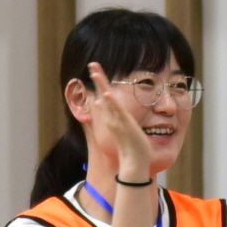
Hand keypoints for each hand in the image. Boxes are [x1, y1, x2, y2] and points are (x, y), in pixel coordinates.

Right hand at [76, 62, 157, 182]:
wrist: (134, 162)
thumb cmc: (132, 149)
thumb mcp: (125, 131)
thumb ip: (118, 121)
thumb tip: (113, 115)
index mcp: (113, 118)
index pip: (105, 97)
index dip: (101, 84)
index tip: (96, 72)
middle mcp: (112, 117)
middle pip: (103, 93)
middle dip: (98, 78)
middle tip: (92, 64)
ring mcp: (117, 120)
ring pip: (107, 99)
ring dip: (101, 85)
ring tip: (95, 71)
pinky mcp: (124, 124)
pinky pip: (116, 111)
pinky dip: (111, 102)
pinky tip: (107, 93)